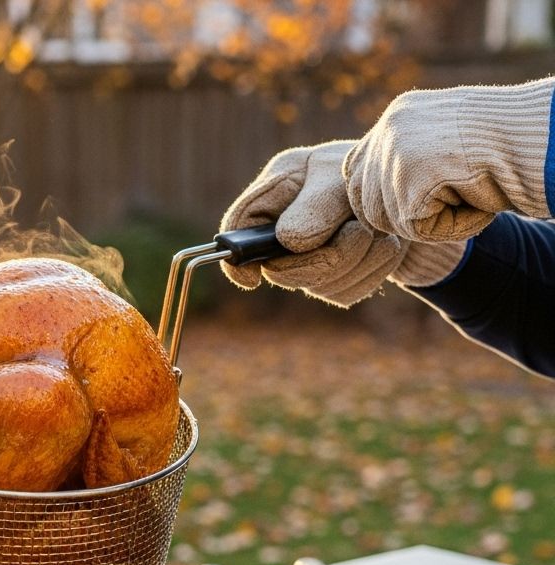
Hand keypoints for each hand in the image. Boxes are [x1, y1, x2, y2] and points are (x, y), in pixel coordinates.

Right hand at [220, 141, 456, 306]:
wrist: (430, 193)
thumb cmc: (382, 169)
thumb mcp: (347, 177)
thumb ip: (317, 207)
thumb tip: (289, 243)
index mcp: (278, 189)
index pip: (237, 227)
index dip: (236, 257)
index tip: (253, 278)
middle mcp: (285, 225)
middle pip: (280, 268)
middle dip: (325, 257)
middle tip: (358, 232)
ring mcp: (308, 256)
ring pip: (316, 284)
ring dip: (357, 260)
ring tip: (379, 231)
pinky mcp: (335, 279)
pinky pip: (343, 293)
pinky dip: (372, 271)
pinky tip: (386, 247)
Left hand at [344, 79, 554, 241]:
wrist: (538, 137)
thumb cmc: (505, 145)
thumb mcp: (447, 143)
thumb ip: (408, 159)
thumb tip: (369, 193)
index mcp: (395, 117)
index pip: (354, 171)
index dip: (375, 198)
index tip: (410, 205)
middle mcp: (388, 129)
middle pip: (365, 203)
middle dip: (402, 216)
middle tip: (451, 198)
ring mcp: (395, 152)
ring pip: (389, 220)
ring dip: (429, 221)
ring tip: (467, 192)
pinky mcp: (409, 179)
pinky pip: (415, 229)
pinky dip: (448, 227)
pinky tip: (473, 200)